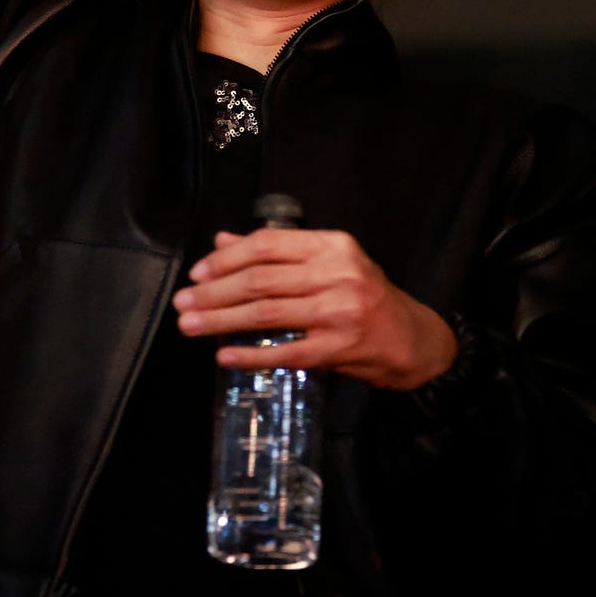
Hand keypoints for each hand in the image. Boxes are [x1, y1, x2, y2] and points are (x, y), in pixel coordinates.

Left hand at [173, 227, 456, 389]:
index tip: (198, 273)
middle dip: (214, 293)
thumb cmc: (366, 296)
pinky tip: (224, 354)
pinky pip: (284, 352)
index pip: (268, 245)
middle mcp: (337, 275)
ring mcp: (339, 313)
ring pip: (266, 314)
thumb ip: (278, 252)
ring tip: (190, 326)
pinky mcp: (338, 348)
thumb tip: (222, 242)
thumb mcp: (329, 263)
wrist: (412, 338)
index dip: (227, 259)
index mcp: (333, 246)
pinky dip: (250, 354)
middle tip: (183, 303)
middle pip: (261, 280)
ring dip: (221, 321)